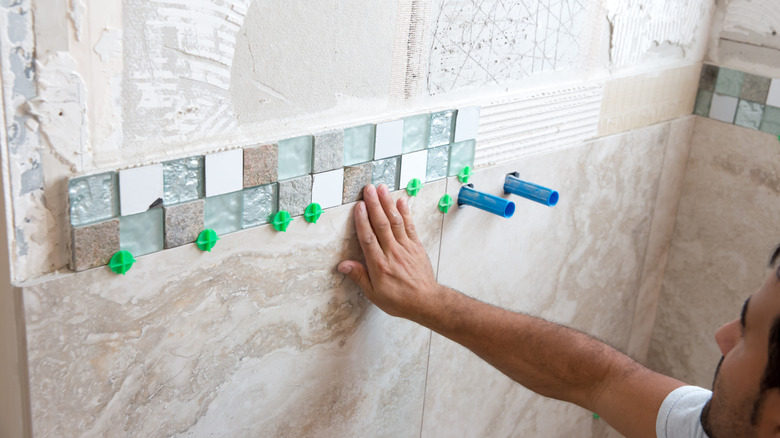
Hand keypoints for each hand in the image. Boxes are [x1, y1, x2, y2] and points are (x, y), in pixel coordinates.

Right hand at [338, 184, 440, 319]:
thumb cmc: (399, 300)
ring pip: (395, 222)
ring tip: (382, 189)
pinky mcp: (416, 246)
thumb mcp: (374, 294)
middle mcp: (393, 253)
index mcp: (379, 265)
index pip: (368, 238)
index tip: (359, 206)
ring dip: (388, 203)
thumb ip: (359, 276)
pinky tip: (400, 201)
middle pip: (381, 224)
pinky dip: (405, 213)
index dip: (363, 221)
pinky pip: (410, 227)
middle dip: (374, 204)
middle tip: (368, 189)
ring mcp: (406, 248)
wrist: (426, 302)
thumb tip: (343, 265)